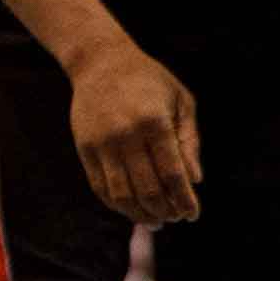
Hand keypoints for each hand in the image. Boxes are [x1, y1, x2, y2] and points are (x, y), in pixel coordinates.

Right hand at [67, 39, 200, 225]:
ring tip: (157, 220)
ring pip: (122, 194)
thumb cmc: (150, 82)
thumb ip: (190, 142)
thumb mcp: (182, 102)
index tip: (192, 215)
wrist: (100, 60)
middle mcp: (126, 135)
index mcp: (155, 123)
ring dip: (141, 214)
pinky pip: (100, 187)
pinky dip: (118, 205)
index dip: (184, 200)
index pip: (173, 174)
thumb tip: (195, 181)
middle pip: (148, 189)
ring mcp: (102, 143)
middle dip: (166, 211)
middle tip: (176, 217)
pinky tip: (133, 210)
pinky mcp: (84, 147)